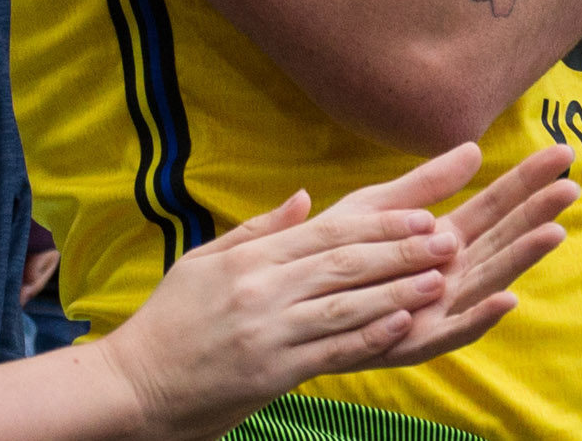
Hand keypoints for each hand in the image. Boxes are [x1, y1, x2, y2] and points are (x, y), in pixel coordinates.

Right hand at [91, 143, 573, 439]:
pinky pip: (329, 351)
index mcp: (250, 260)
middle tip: (448, 238)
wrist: (133, 383)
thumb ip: (258, 232)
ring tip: (441, 280)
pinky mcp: (269, 371)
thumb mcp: (203, 264)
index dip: (379, 224)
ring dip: (398, 291)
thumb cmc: (169, 322)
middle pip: (344, 262)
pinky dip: (368, 337)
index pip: (327, 233)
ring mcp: (267, 330)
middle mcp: (261, 289)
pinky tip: (403, 328)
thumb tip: (304, 198)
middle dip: (400, 250)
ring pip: (345, 304)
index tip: (422, 214)